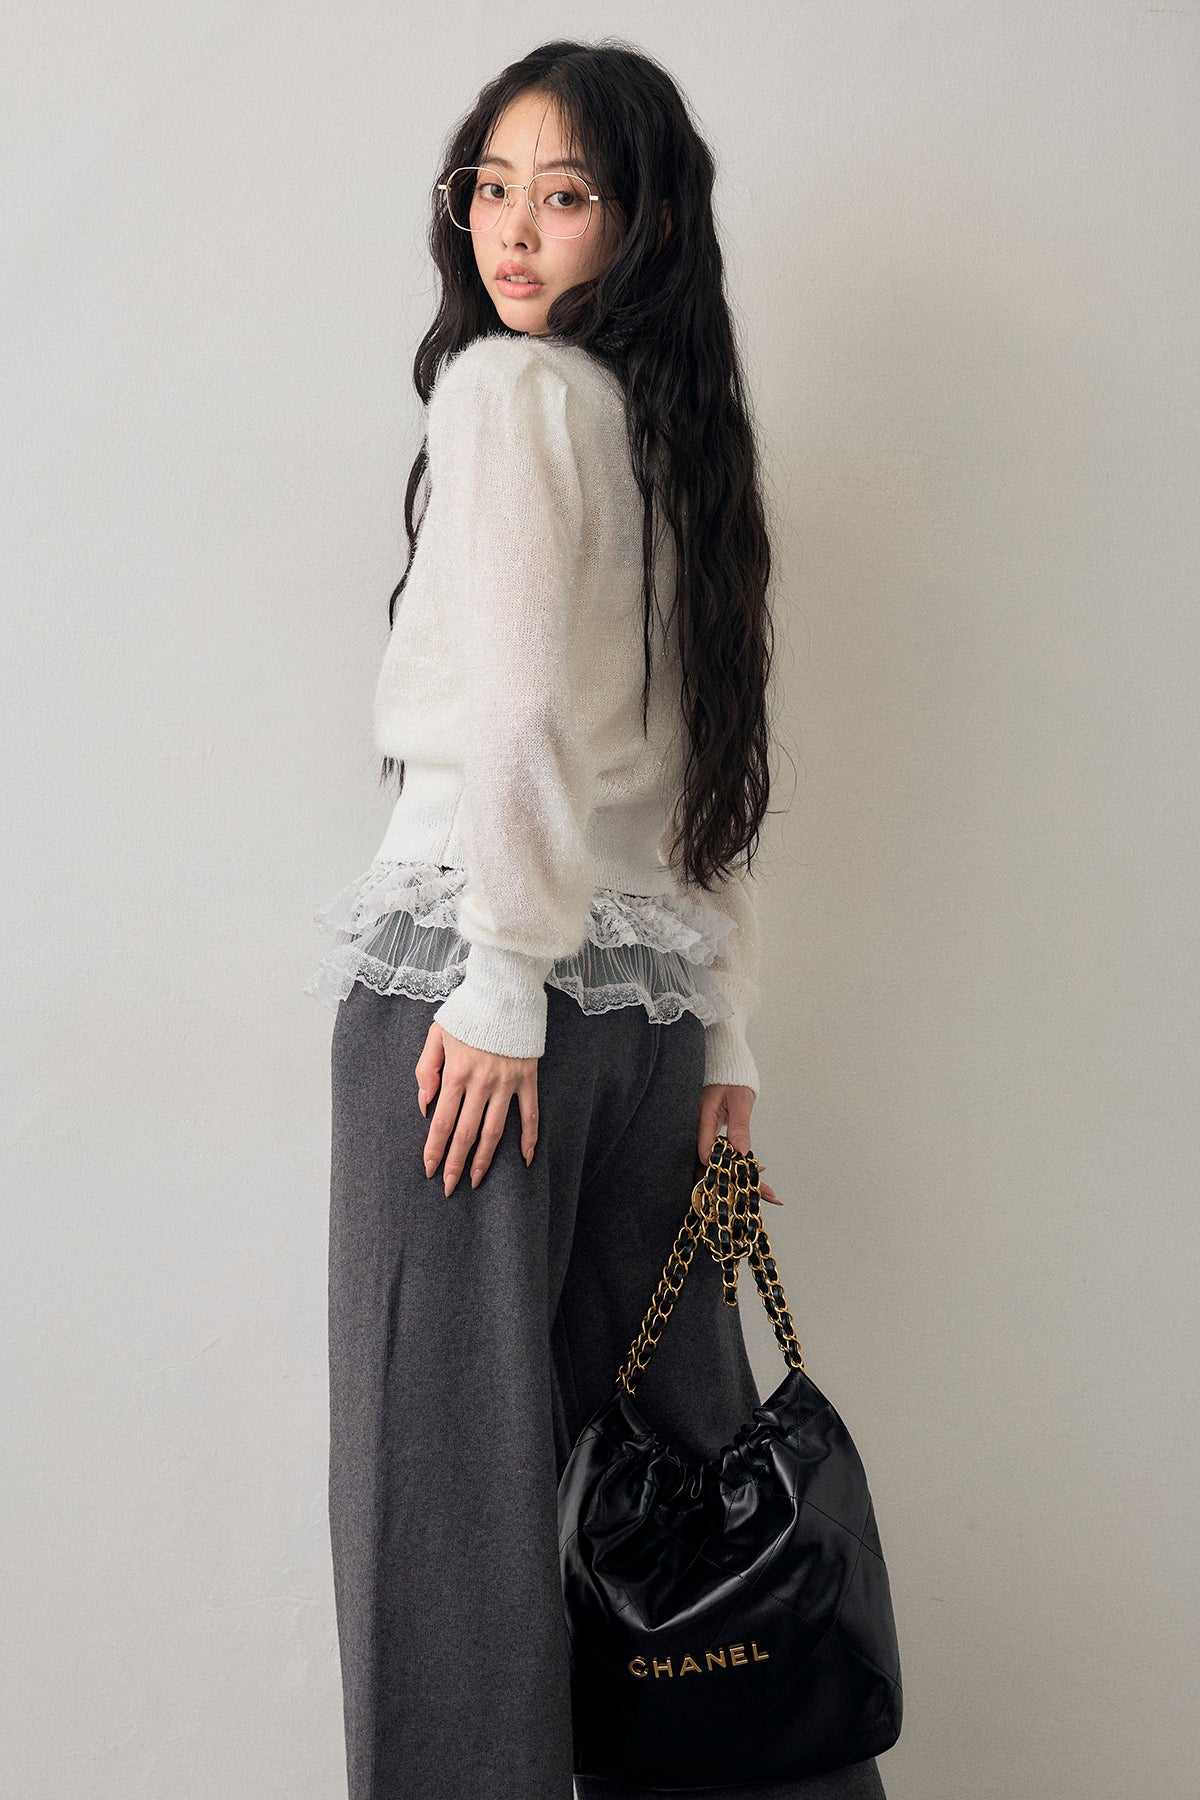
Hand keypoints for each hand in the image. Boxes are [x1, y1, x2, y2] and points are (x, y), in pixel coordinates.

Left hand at [415, 1021, 538, 1195]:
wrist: (504, 991)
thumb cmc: (467, 1013)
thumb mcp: (437, 1034)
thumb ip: (426, 1069)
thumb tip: (424, 1105)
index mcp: (456, 1073)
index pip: (442, 1122)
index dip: (435, 1149)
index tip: (429, 1170)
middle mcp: (481, 1083)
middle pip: (466, 1133)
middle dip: (456, 1164)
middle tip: (449, 1187)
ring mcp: (507, 1083)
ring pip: (495, 1131)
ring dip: (485, 1159)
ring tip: (477, 1180)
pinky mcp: (528, 1079)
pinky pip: (530, 1115)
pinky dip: (528, 1139)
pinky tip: (523, 1160)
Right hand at [697, 1083, 780, 1205]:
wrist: (725, 1070)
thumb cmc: (731, 1080)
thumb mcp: (739, 1100)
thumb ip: (739, 1126)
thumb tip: (741, 1152)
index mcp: (703, 1123)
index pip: (707, 1155)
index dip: (724, 1173)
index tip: (744, 1184)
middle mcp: (701, 1134)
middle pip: (713, 1167)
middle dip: (737, 1184)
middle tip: (767, 1195)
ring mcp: (706, 1138)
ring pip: (720, 1166)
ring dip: (742, 1179)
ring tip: (769, 1193)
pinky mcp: (713, 1139)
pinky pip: (723, 1158)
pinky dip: (739, 1167)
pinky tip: (758, 1176)